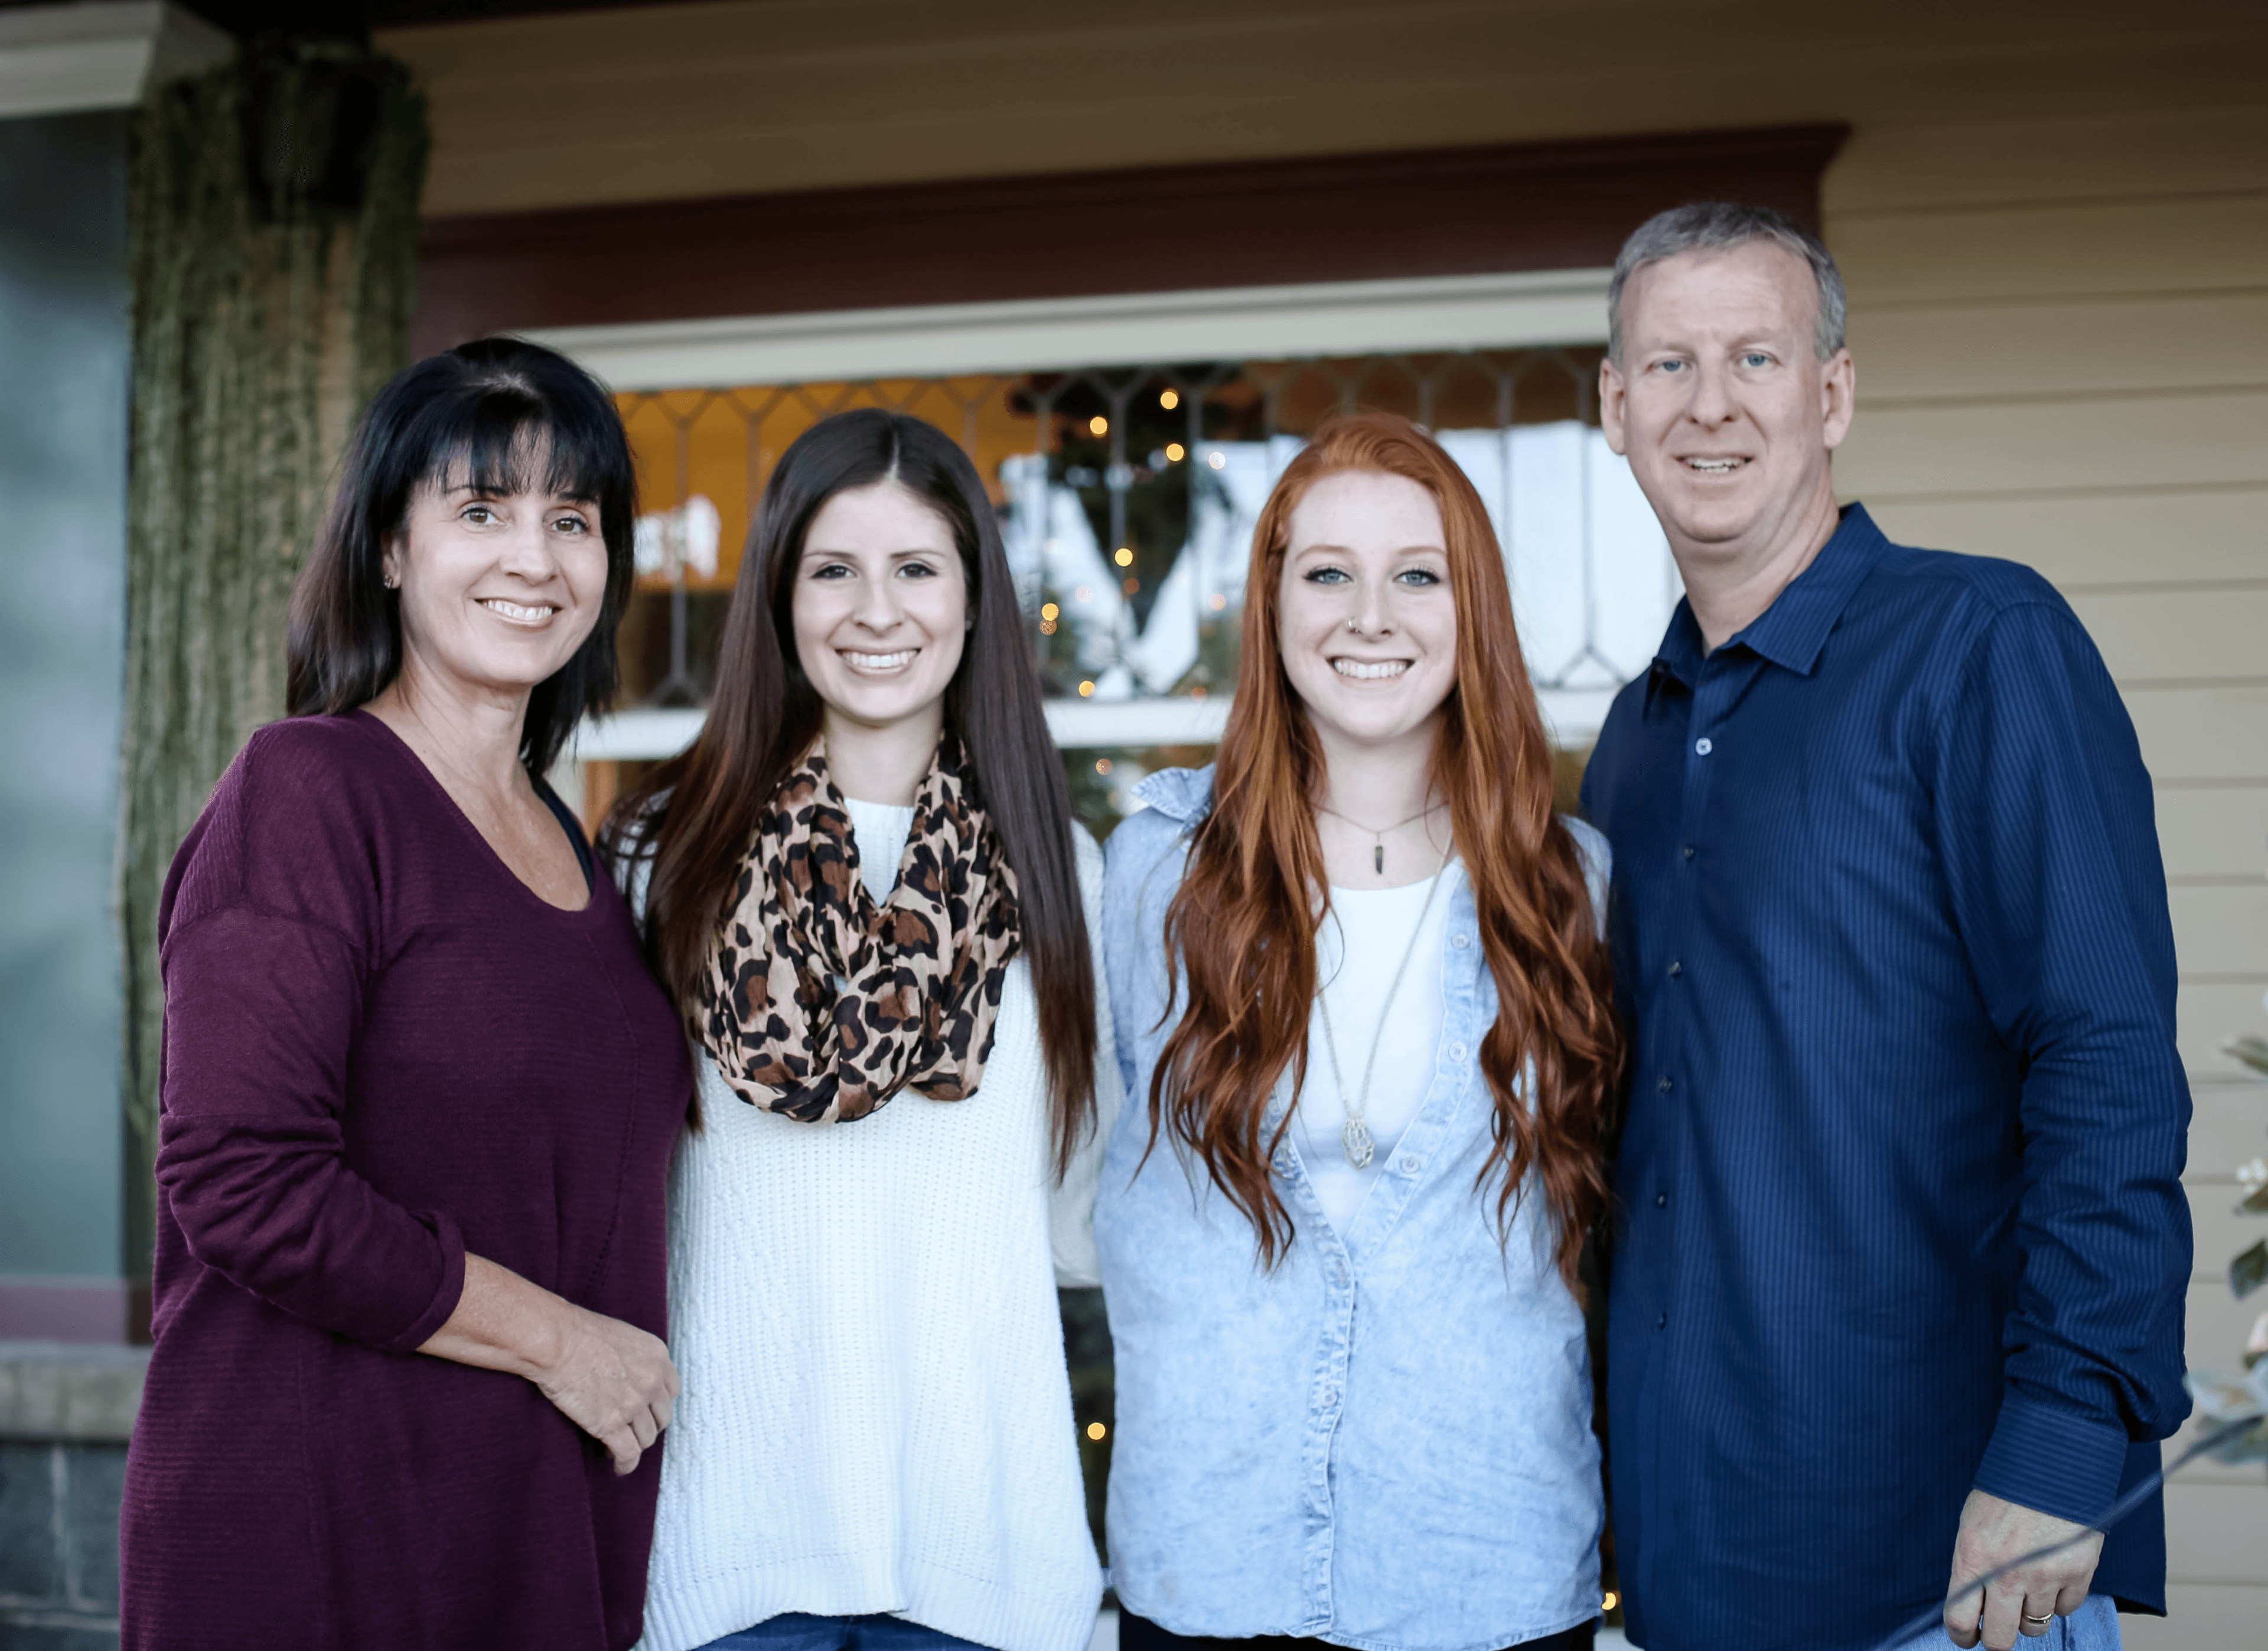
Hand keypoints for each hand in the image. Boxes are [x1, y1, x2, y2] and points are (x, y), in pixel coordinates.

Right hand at [531, 1301, 679, 1475]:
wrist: (556, 1342)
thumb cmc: (578, 1333)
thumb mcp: (622, 1337)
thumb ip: (635, 1359)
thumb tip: (629, 1377)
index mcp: (657, 1356)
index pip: (670, 1391)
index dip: (657, 1405)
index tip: (645, 1411)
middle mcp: (652, 1381)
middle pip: (661, 1417)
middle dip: (647, 1426)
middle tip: (629, 1430)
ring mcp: (633, 1404)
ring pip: (646, 1438)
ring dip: (633, 1444)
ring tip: (616, 1447)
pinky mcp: (611, 1424)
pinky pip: (628, 1454)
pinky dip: (625, 1464)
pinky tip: (618, 1467)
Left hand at [1943, 1489, 2101, 1650]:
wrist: (2049, 1464)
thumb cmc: (2005, 1493)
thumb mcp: (1972, 1526)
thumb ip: (1972, 1567)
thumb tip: (1971, 1606)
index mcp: (1973, 1559)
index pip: (1959, 1620)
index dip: (1962, 1636)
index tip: (1967, 1636)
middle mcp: (2007, 1574)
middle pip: (2001, 1640)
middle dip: (1997, 1637)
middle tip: (1999, 1625)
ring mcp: (2045, 1577)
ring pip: (2035, 1627)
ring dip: (2029, 1614)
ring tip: (2028, 1586)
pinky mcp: (2078, 1574)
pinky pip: (2065, 1609)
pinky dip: (2059, 1600)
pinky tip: (2053, 1574)